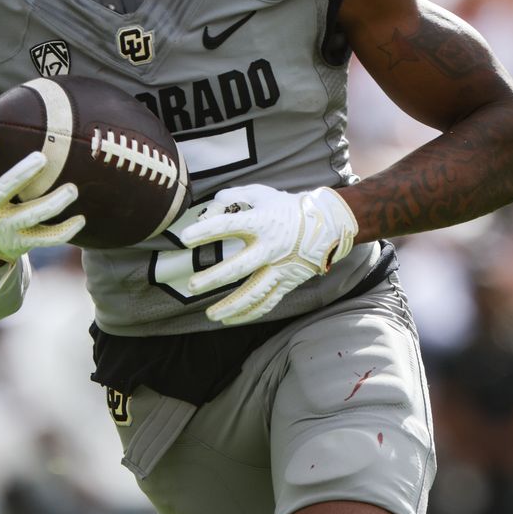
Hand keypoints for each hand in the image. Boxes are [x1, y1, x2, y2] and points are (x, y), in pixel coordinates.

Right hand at [0, 126, 85, 269]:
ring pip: (30, 216)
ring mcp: (4, 228)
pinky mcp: (21, 242)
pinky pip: (45, 239)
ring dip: (52, 204)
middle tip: (42, 158)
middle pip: (3, 192)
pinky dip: (64, 231)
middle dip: (21, 175)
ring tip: (73, 190)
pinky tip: (81, 219)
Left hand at [179, 184, 357, 325]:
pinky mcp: (288, 282)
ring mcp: (280, 268)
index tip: (184, 239)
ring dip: (231, 306)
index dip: (206, 232)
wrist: (328, 224)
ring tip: (211, 315)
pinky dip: (249, 314)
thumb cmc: (286, 207)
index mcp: (261, 222)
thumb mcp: (260, 193)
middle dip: (214, 278)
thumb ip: (230, 198)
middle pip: (240, 267)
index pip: (229, 226)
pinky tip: (230, 320)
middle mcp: (270, 247)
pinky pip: (267, 302)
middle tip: (192, 286)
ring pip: (255, 293)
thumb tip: (206, 213)